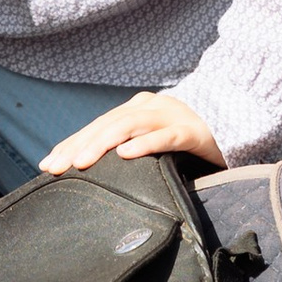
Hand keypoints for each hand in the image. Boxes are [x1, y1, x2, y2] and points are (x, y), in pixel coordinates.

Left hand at [39, 92, 221, 175]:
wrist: (234, 125)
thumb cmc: (187, 140)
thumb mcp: (152, 140)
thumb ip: (128, 148)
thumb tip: (93, 173)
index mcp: (136, 109)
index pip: (96, 126)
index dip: (70, 144)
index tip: (47, 166)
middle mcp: (149, 107)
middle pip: (107, 124)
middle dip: (78, 145)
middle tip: (56, 168)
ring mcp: (170, 116)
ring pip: (129, 126)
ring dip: (102, 143)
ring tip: (81, 163)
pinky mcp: (192, 131)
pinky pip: (165, 136)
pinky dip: (144, 144)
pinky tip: (125, 155)